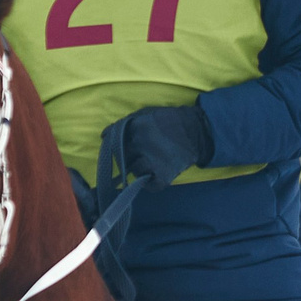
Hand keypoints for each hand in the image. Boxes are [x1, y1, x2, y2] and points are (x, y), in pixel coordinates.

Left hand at [97, 104, 211, 191]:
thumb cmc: (168, 121)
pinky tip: (160, 172)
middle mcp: (140, 145)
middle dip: (131, 158)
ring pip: (135, 172)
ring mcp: (151, 162)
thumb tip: (103, 136)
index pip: (114, 144)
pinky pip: (150, 186)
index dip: (119, 148)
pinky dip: (153, 183)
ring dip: (142, 169)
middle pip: (124, 159)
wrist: (196, 131)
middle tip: (145, 153)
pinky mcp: (163, 177)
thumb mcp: (145, 114)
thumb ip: (124, 124)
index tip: (124, 150)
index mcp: (135, 129)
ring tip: (155, 161)